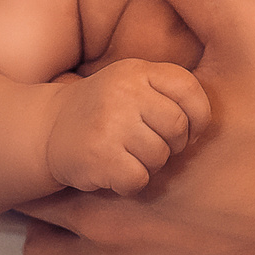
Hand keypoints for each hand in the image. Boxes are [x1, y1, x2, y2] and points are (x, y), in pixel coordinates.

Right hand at [47, 60, 210, 193]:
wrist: (48, 129)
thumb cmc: (105, 111)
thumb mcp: (133, 85)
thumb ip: (169, 94)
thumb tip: (205, 129)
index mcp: (137, 71)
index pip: (189, 90)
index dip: (198, 116)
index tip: (188, 131)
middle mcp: (123, 91)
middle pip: (177, 126)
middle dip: (173, 145)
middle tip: (153, 148)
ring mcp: (109, 122)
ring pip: (159, 156)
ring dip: (150, 166)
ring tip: (129, 157)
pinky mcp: (98, 155)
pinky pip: (138, 178)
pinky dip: (130, 183)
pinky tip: (114, 172)